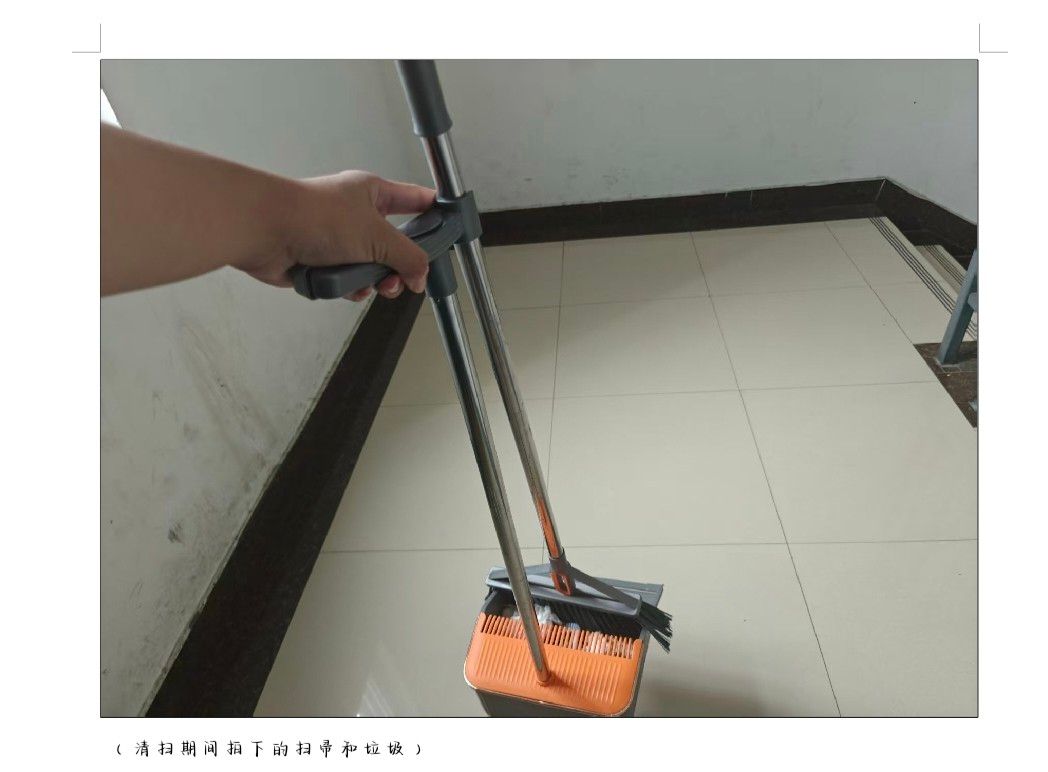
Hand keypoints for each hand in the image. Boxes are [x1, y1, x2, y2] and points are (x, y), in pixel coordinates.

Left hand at [236, 170, 435, 300]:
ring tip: (370, 283)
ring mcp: (337, 238)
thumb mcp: (377, 237)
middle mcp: (355, 214)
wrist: (266, 232)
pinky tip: (345, 285)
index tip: (450, 227)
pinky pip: (348, 280)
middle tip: (405, 278)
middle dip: (400, 266)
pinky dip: (349, 286)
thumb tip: (421, 275)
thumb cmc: (313, 217)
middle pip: (394, 244)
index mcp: (372, 193)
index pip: (414, 199)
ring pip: (372, 267)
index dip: (434, 212)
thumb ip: (408, 257)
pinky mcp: (321, 261)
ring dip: (374, 280)